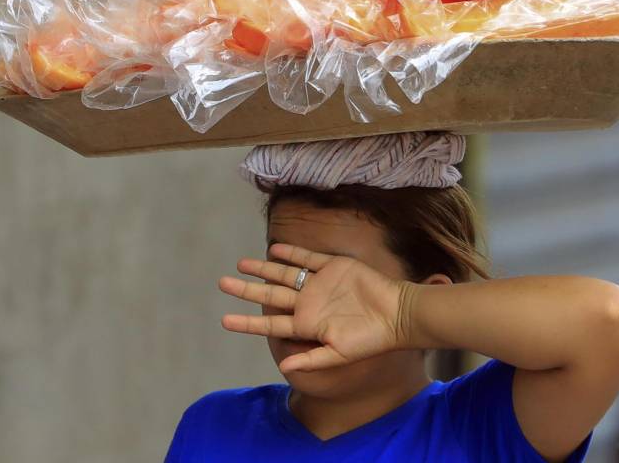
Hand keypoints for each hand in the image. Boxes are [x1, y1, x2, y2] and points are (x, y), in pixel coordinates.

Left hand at [218, 243, 418, 372]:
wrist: (396, 314)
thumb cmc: (370, 340)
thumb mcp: (339, 354)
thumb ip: (311, 360)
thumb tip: (283, 368)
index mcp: (307, 325)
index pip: (270, 323)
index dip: (248, 322)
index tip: (224, 320)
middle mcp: (309, 303)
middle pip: (271, 295)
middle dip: (246, 290)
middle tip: (222, 283)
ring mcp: (320, 284)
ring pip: (285, 274)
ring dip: (264, 268)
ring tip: (241, 264)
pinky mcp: (334, 266)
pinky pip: (308, 258)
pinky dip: (292, 253)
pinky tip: (275, 250)